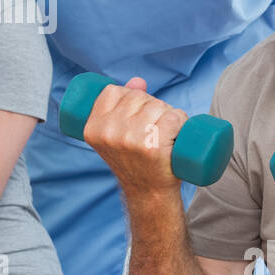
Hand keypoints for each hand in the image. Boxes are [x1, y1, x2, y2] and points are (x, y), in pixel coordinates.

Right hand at [81, 77, 187, 194]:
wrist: (148, 193)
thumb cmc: (135, 160)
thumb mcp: (117, 135)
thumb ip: (122, 106)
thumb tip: (138, 81)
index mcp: (93, 128)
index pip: (113, 92)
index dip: (130, 96)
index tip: (138, 111)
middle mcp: (108, 133)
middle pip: (138, 98)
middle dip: (153, 105)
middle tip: (157, 125)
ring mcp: (130, 140)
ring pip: (158, 106)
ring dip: (170, 113)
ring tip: (169, 131)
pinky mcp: (152, 147)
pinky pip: (172, 118)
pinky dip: (181, 120)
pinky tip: (180, 131)